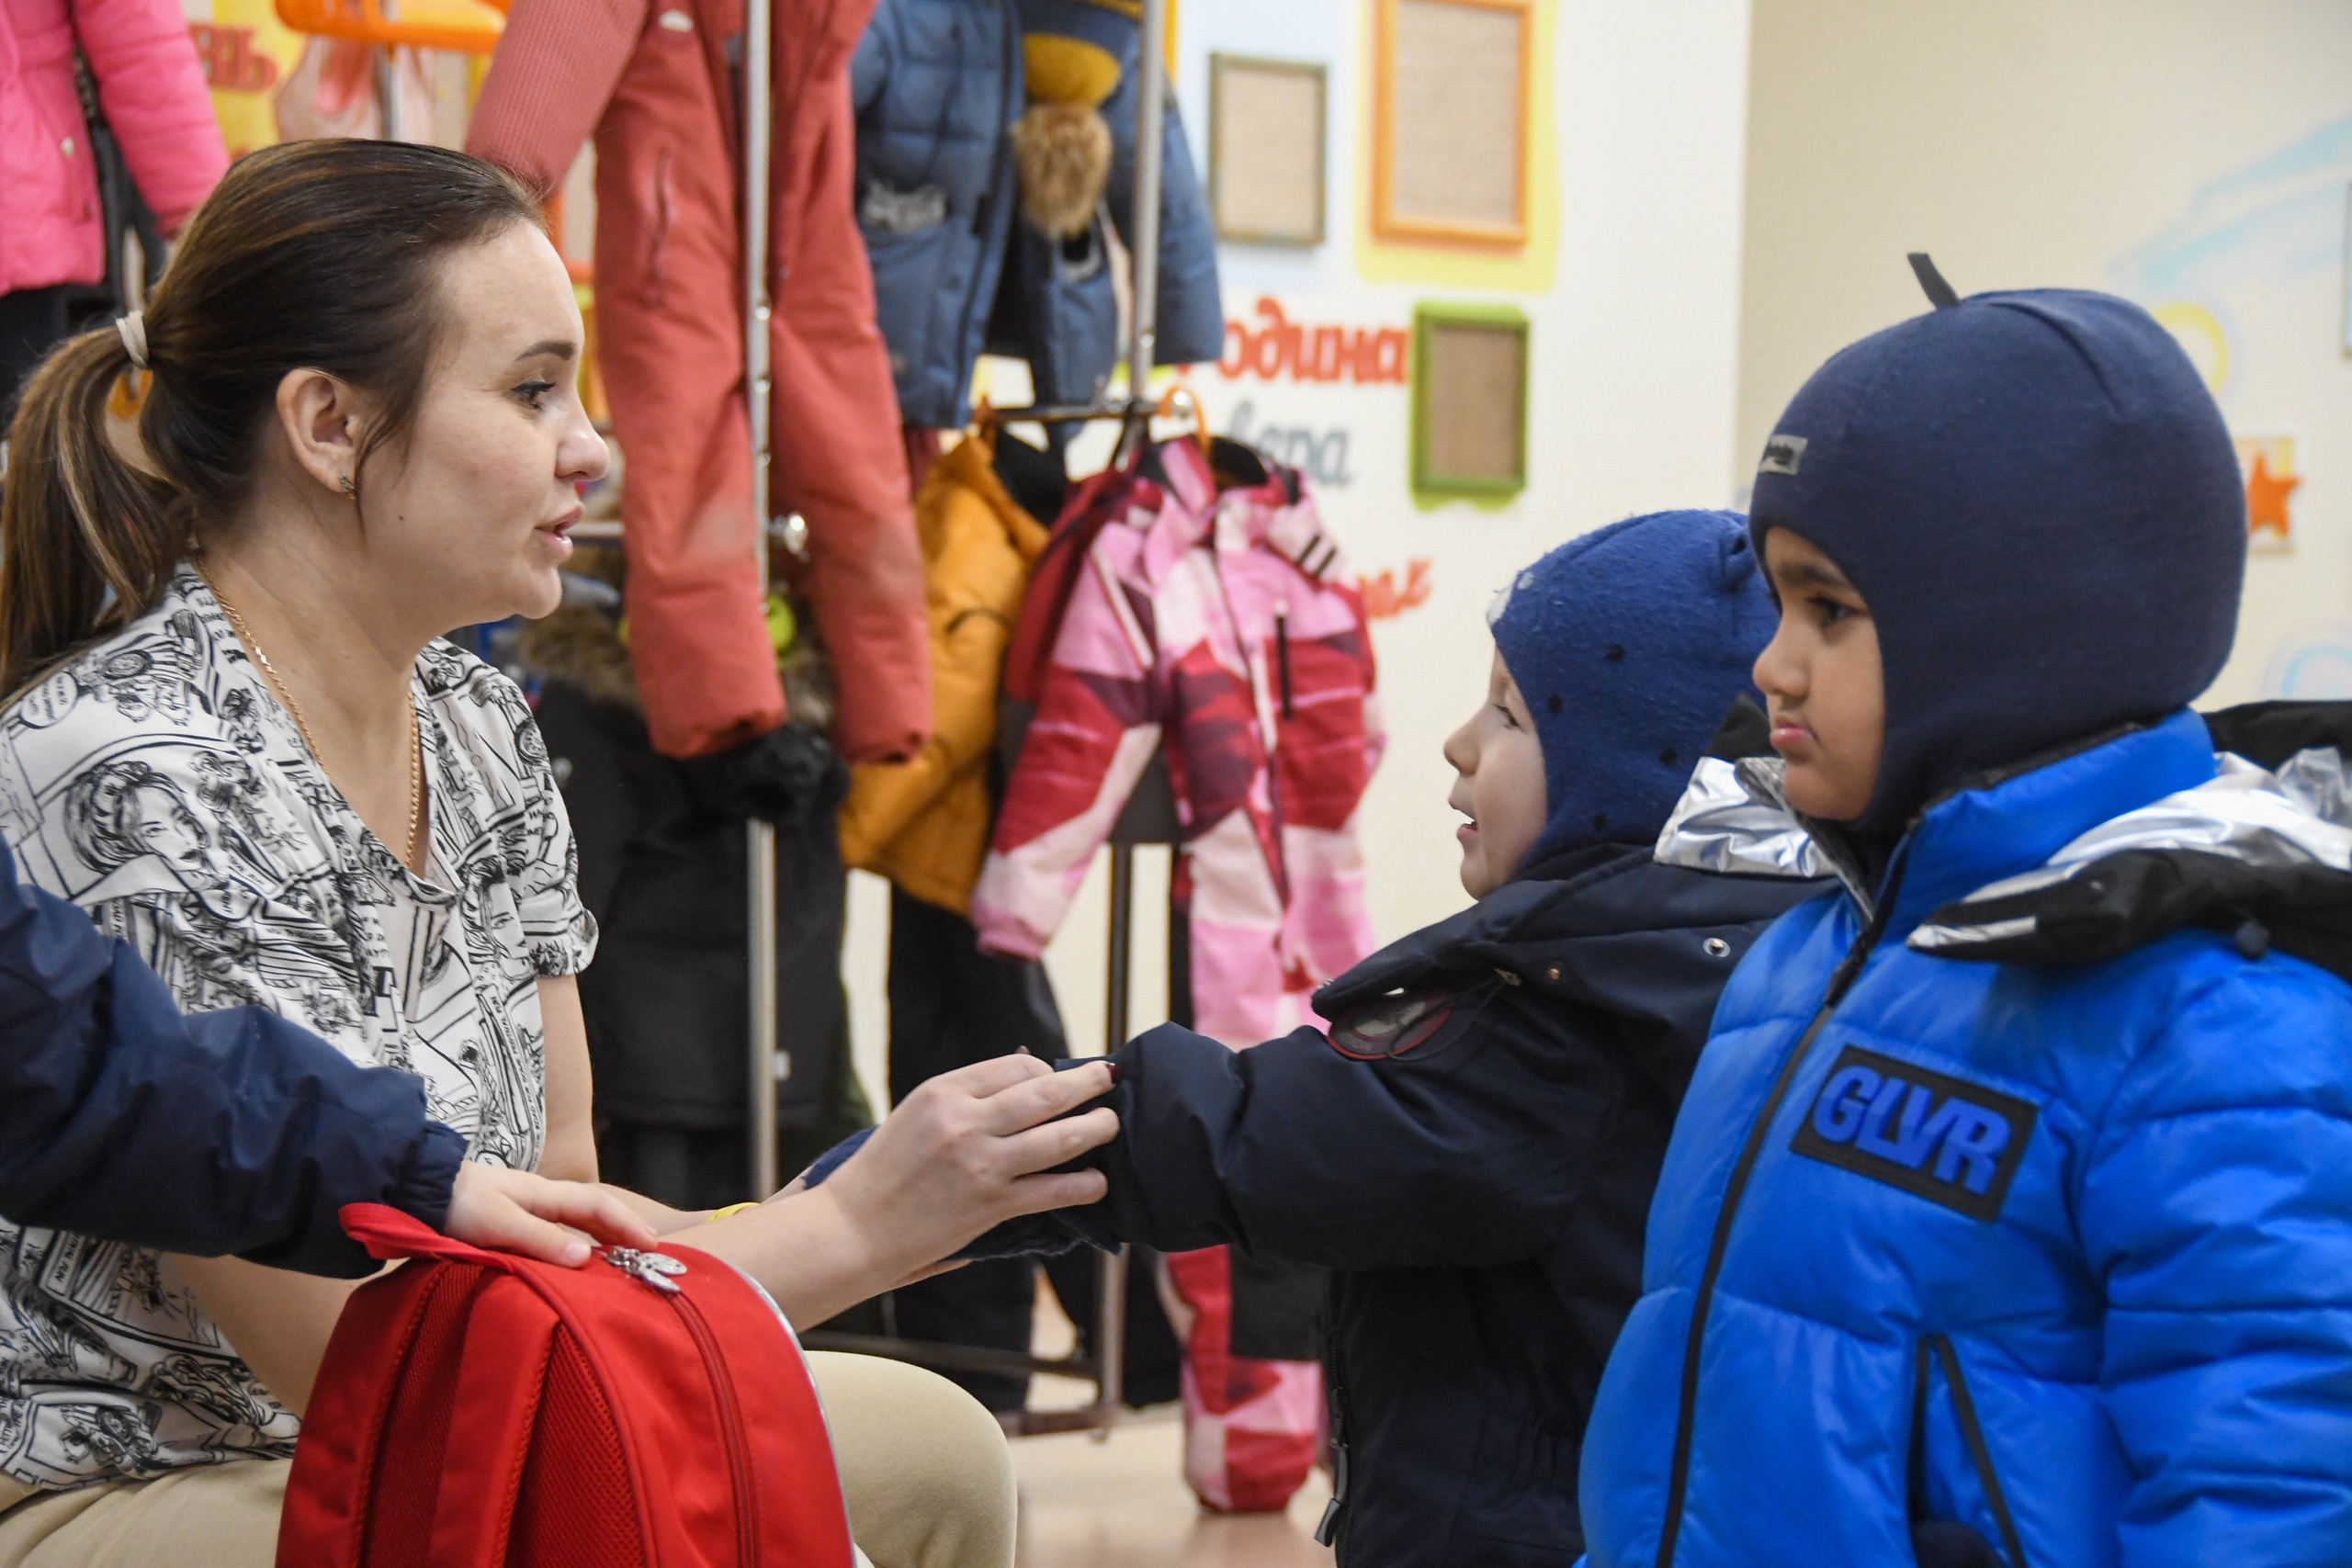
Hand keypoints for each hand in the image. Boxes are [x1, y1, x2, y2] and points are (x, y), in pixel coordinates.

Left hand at [443, 1164, 660, 1265]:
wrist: (418, 1186)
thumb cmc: (459, 1205)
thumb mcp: (500, 1224)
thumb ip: (541, 1240)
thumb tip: (587, 1257)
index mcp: (546, 1195)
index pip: (599, 1205)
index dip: (628, 1224)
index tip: (652, 1246)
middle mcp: (543, 1197)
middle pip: (594, 1208)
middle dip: (624, 1225)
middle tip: (649, 1248)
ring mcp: (527, 1205)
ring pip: (577, 1217)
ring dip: (604, 1231)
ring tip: (622, 1251)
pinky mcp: (511, 1217)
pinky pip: (558, 1226)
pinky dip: (579, 1237)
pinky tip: (576, 1251)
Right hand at [822, 1055, 1115, 1270]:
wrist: (853, 1228)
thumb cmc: (882, 1171)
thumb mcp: (917, 1113)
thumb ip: (966, 1098)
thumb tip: (1024, 1081)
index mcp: (943, 1091)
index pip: (1017, 1065)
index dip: (1047, 1070)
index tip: (1060, 1078)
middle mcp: (966, 1121)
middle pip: (1046, 1092)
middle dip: (1088, 1083)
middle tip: (1110, 1078)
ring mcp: (982, 1164)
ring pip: (1060, 1138)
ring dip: (1096, 1129)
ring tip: (1111, 1125)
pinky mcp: (991, 1205)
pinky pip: (1053, 1190)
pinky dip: (1083, 1185)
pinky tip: (1096, 1182)